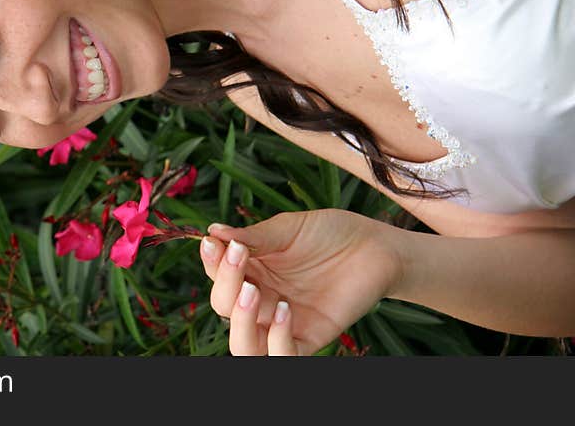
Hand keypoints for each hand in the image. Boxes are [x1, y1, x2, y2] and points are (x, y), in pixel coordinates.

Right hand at [200, 208, 403, 354]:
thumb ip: (255, 237)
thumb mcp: (289, 229)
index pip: (217, 274)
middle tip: (238, 257)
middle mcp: (261, 298)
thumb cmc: (330, 233)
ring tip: (251, 292)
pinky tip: (286, 309)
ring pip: (243, 344)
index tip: (215, 243)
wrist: (375, 247)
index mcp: (251, 270)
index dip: (211, 261)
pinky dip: (278, 340)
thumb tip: (214, 232)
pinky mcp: (309, 337)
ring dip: (239, 321)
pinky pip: (283, 355)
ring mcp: (282, 321)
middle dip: (224, 283)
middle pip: (223, 305)